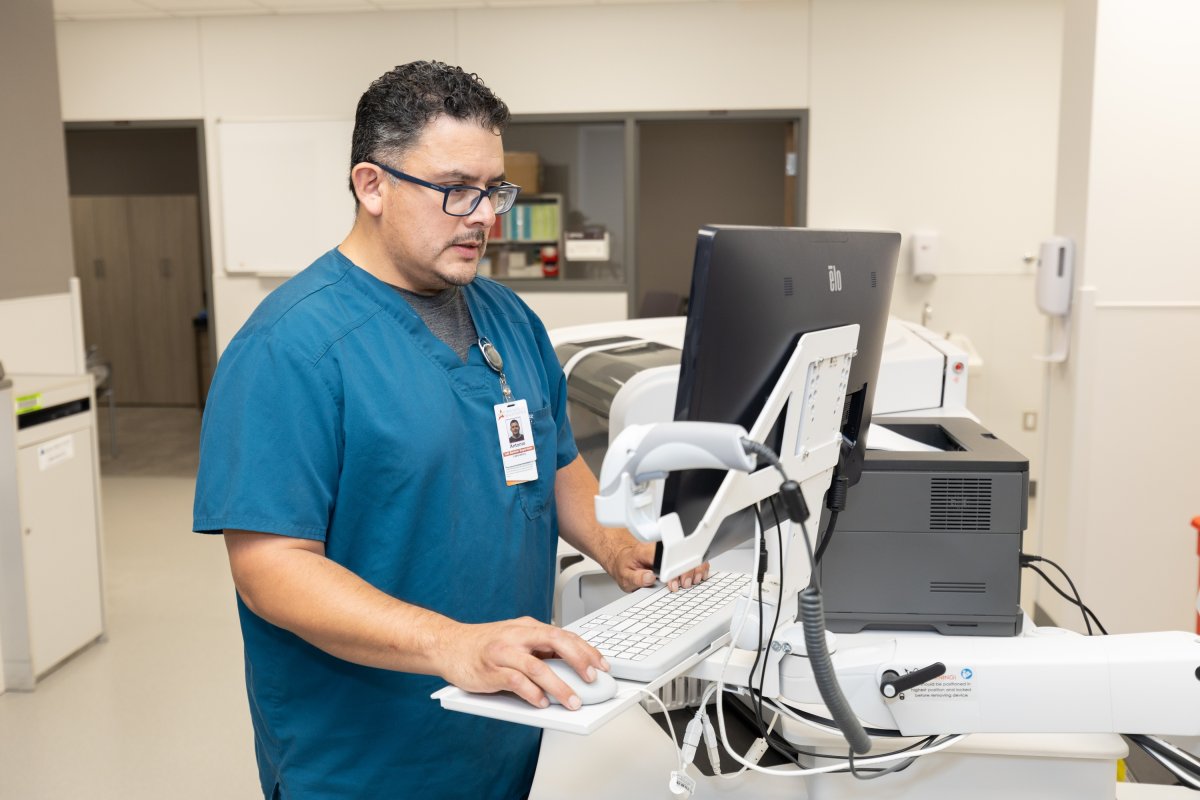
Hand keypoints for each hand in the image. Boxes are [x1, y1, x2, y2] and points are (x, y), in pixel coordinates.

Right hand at [440, 616, 607, 709]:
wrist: (448, 645)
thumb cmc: (483, 646)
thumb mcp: (515, 639)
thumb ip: (539, 649)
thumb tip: (570, 668)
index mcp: (527, 627)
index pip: (564, 634)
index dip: (586, 649)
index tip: (602, 665)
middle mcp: (517, 636)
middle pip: (555, 642)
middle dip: (579, 660)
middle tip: (593, 678)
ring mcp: (503, 652)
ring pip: (537, 666)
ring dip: (558, 686)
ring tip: (572, 702)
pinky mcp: (490, 670)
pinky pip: (516, 682)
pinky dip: (532, 694)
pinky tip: (542, 703)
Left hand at [606, 539, 709, 592]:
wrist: (624, 557)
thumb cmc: (625, 565)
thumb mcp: (625, 575)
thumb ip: (636, 578)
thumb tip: (649, 577)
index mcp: (647, 552)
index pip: (665, 558)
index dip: (673, 571)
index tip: (673, 584)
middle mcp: (660, 550)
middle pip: (682, 556)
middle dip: (687, 572)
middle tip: (683, 584)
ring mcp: (669, 553)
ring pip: (690, 556)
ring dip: (695, 570)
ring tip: (691, 582)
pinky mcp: (674, 557)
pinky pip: (691, 559)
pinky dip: (698, 567)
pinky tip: (697, 576)